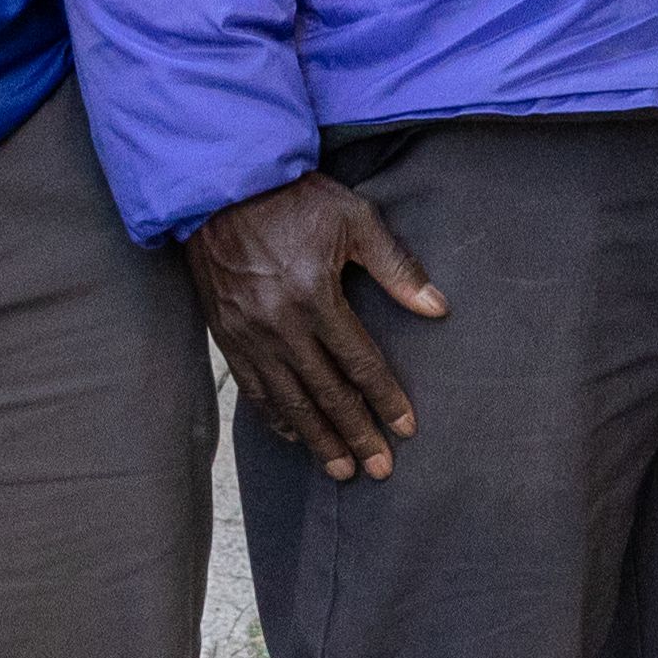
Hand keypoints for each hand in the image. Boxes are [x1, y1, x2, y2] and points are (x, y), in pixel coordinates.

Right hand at [191, 171, 444, 480]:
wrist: (220, 186)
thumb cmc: (294, 197)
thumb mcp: (354, 218)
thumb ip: (396, 267)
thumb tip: (437, 308)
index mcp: (316, 296)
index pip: (359, 364)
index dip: (385, 400)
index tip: (406, 430)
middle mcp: (280, 324)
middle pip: (327, 394)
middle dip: (356, 435)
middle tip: (379, 470)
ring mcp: (249, 333)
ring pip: (289, 400)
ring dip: (318, 439)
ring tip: (340, 471)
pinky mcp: (226, 334)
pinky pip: (252, 388)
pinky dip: (274, 417)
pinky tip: (293, 436)